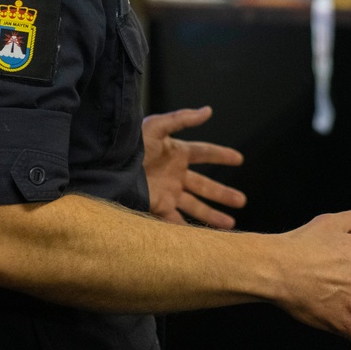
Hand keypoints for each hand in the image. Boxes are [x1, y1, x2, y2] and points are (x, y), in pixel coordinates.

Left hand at [142, 106, 246, 228]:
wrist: (108, 166)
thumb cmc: (131, 143)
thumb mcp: (157, 126)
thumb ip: (182, 119)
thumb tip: (208, 110)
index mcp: (176, 152)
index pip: (204, 153)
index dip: (222, 155)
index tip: (239, 159)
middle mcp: (175, 173)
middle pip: (205, 185)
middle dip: (223, 193)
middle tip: (241, 201)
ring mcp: (167, 191)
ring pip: (195, 206)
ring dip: (212, 215)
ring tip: (230, 225)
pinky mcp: (157, 206)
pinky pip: (176, 221)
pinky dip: (189, 230)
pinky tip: (201, 239)